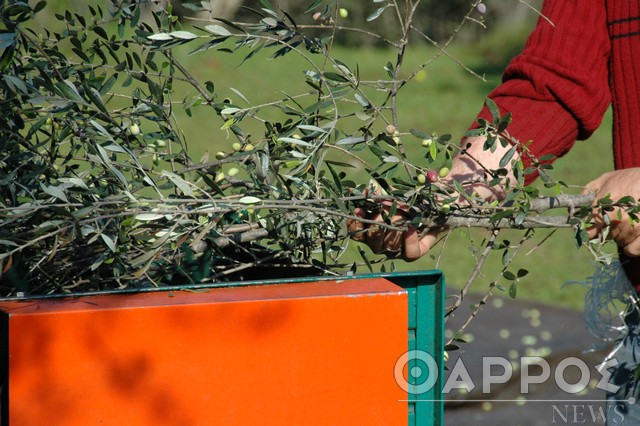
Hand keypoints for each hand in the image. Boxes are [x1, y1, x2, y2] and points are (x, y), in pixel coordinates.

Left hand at [348, 136, 515, 259]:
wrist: (416, 194)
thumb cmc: (433, 197)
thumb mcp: (438, 195)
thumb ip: (437, 190)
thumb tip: (432, 177)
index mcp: (418, 244)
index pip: (412, 253)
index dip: (409, 243)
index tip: (411, 227)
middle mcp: (398, 246)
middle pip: (389, 245)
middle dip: (391, 225)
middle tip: (392, 210)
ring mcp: (382, 239)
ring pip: (373, 240)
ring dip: (373, 223)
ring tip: (373, 208)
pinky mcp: (369, 229)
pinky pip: (358, 232)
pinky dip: (357, 221)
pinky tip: (357, 208)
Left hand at [583, 168, 639, 255]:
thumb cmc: (630, 178)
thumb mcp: (605, 179)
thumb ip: (588, 192)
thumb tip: (576, 205)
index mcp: (602, 210)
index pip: (584, 231)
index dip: (585, 229)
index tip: (588, 225)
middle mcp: (615, 223)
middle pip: (601, 237)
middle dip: (604, 229)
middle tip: (613, 218)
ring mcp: (631, 231)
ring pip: (617, 242)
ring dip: (620, 235)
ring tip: (627, 220)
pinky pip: (632, 251)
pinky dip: (631, 246)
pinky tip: (633, 236)